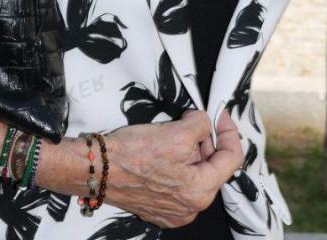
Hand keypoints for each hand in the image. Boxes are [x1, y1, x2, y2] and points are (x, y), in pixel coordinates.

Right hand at [86, 109, 245, 227]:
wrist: (94, 167)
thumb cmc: (130, 154)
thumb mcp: (177, 131)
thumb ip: (203, 124)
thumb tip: (207, 122)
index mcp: (199, 193)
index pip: (232, 158)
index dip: (229, 131)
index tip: (221, 116)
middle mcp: (189, 208)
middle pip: (212, 167)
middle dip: (206, 142)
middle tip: (193, 122)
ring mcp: (172, 211)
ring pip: (195, 174)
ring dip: (190, 152)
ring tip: (173, 136)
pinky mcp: (158, 207)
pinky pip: (178, 183)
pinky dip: (177, 165)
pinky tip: (163, 151)